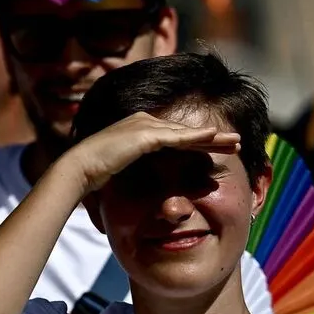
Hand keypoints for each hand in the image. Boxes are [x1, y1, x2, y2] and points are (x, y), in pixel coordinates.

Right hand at [54, 113, 240, 197]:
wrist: (78, 170)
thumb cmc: (94, 177)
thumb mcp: (122, 173)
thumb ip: (137, 176)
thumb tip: (149, 191)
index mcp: (140, 130)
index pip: (177, 137)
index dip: (199, 143)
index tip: (219, 150)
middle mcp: (144, 122)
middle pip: (186, 131)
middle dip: (213, 137)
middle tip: (236, 142)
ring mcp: (144, 126)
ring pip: (186, 133)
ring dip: (213, 137)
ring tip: (235, 141)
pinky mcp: (144, 135)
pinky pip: (177, 137)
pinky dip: (196, 138)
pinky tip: (214, 138)